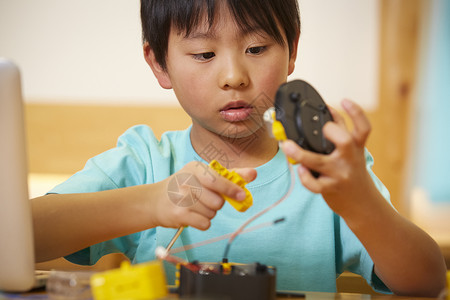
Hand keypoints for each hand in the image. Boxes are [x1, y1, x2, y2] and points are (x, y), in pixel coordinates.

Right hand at [149, 161, 256, 229]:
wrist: (156, 200)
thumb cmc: (185, 186)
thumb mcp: (204, 175)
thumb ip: (229, 175)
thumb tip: (254, 174)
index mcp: (195, 168)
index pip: (217, 179)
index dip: (231, 188)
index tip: (241, 195)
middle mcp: (186, 181)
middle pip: (218, 201)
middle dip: (217, 203)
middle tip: (206, 200)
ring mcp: (181, 198)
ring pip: (212, 213)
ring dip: (208, 213)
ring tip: (195, 206)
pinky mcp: (179, 215)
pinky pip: (205, 223)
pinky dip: (203, 222)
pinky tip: (192, 215)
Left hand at [281, 99, 374, 216]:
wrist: (364, 205)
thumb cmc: (353, 174)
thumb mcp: (353, 154)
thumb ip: (342, 133)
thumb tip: (329, 110)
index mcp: (357, 148)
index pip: (363, 128)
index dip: (356, 113)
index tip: (344, 100)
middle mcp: (350, 160)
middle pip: (345, 141)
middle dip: (331, 131)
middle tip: (320, 129)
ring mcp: (340, 175)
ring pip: (319, 162)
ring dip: (300, 153)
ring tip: (286, 146)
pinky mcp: (330, 189)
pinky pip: (314, 184)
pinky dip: (305, 177)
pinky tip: (299, 170)